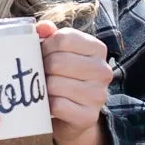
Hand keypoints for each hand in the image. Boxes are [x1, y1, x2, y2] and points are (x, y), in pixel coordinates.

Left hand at [36, 20, 111, 144]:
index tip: (42, 55)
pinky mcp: (88, 116)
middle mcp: (103, 70)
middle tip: (41, 75)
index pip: (64, 38)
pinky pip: (57, 106)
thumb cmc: (61, 77)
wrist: (70, 116)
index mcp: (97, 48)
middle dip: (42, 69)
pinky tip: (49, 105)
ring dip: (43, 89)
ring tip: (45, 90)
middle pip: (57, 62)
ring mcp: (99, 95)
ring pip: (55, 85)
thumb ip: (49, 36)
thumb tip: (43, 27)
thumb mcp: (57, 52)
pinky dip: (47, 106)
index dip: (45, 46)